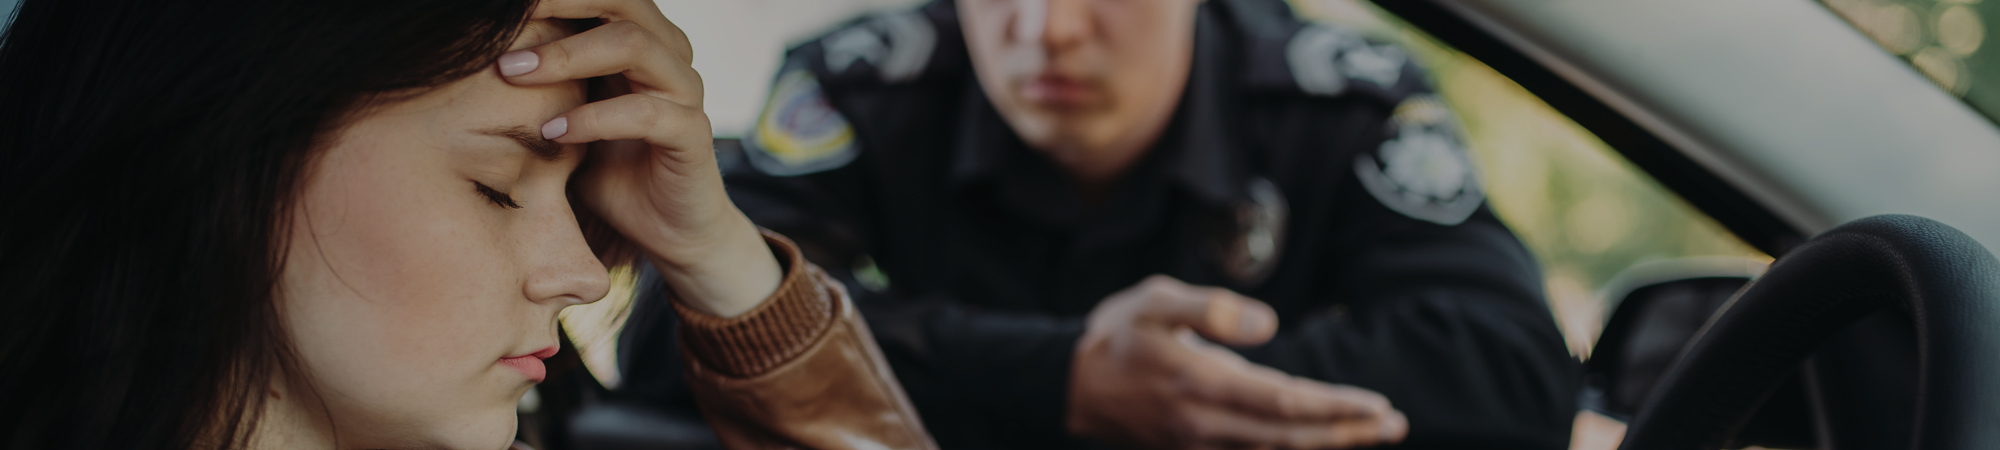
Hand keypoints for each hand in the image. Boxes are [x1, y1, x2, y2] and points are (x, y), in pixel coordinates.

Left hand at [500, 0, 779, 316]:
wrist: (663, 230)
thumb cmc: (606, 168)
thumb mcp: (562, 113)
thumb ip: (537, 80)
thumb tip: (470, 49)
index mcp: (640, 39)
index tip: (493, 7)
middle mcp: (669, 55)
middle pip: (621, 0)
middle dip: (558, 3)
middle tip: (502, 20)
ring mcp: (685, 92)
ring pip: (635, 45)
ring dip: (567, 56)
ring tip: (512, 74)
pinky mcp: (693, 136)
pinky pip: (647, 114)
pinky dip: (594, 119)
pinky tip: (553, 133)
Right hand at [1069, 275, 1408, 448]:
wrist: (1069, 385)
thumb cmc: (1117, 334)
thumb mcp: (1155, 300)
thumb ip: (1212, 307)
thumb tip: (1269, 324)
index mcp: (1199, 383)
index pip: (1283, 402)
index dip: (1333, 407)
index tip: (1376, 404)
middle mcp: (1203, 425)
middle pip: (1289, 438)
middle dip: (1345, 433)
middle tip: (1394, 424)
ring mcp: (1198, 446)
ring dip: (1325, 446)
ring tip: (1370, 434)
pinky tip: (1316, 443)